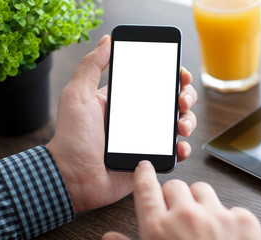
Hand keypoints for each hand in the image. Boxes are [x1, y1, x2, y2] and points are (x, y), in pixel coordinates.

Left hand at [46, 35, 196, 212]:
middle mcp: (137, 118)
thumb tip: (106, 41)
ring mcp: (145, 139)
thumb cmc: (72, 137)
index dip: (171, 76)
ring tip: (181, 126)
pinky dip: (182, 149)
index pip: (153, 82)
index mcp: (123, 101)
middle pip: (171, 101)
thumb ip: (91, 67)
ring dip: (188, 121)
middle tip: (182, 100)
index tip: (180, 74)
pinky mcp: (149, 158)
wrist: (73, 177)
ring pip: (177, 124)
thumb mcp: (77, 95)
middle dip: (185, 97)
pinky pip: (173, 152)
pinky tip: (179, 147)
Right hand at [103, 161, 260, 239]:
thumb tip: (109, 237)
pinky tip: (225, 237)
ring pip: (201, 189)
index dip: (144, 174)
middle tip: (178, 216)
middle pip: (174, 185)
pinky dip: (227, 219)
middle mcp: (186, 217)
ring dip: (199, 203)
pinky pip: (230, 206)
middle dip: (174, 198)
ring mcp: (216, 216)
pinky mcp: (243, 221)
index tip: (145, 168)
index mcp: (158, 229)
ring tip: (202, 226)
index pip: (145, 187)